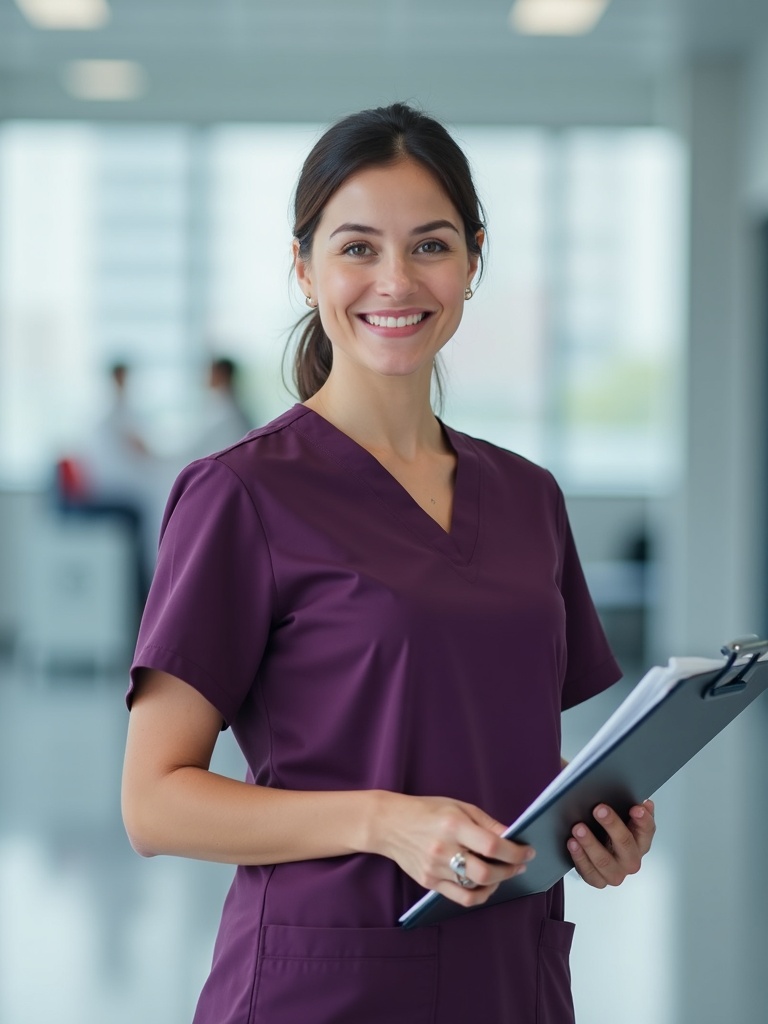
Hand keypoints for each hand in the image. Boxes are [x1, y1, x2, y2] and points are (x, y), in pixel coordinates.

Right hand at [373, 793, 534, 906]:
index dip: (515, 852)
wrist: (390, 823)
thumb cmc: (427, 811)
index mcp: (453, 825)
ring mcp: (435, 869)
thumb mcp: (459, 806)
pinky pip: (461, 898)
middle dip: (510, 871)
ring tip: (501, 873)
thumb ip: (486, 823)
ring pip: (475, 889)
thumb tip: (512, 836)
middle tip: (519, 865)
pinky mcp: (429, 883)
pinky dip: (478, 894)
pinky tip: (484, 885)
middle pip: (486, 874)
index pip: (492, 846)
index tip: (528, 852)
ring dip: (496, 883)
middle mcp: (444, 849)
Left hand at [567, 800, 655, 888]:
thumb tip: (645, 804)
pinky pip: (588, 872)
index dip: (643, 820)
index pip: (647, 831)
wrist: (598, 853)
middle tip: (599, 810)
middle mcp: (630, 860)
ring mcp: (615, 873)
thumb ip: (635, 811)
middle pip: (625, 843)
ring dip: (590, 843)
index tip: (636, 808)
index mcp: (640, 843)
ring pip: (604, 861)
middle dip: (612, 825)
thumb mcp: (624, 820)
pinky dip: (579, 857)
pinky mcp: (598, 880)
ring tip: (579, 828)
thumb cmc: (612, 836)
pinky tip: (572, 843)